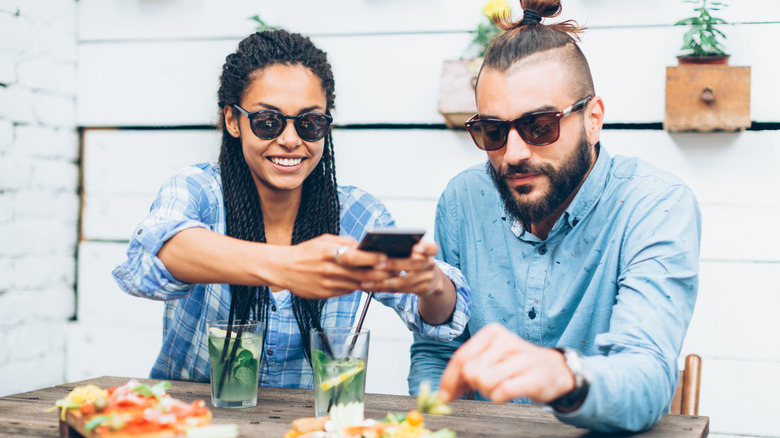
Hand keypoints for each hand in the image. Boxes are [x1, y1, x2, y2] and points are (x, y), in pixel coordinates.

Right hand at [267, 234, 390, 298]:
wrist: (282, 268)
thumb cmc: (305, 252)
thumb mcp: (323, 240)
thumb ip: (344, 242)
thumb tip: (363, 244)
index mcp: (330, 253)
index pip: (358, 257)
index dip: (375, 259)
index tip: (387, 257)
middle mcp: (330, 270)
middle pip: (362, 274)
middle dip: (381, 273)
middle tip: (395, 270)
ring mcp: (328, 284)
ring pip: (357, 285)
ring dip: (373, 282)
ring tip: (386, 278)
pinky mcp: (325, 294)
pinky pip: (347, 291)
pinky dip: (358, 287)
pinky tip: (367, 284)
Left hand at [359, 241, 443, 295]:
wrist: (433, 280)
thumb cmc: (417, 260)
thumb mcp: (417, 251)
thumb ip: (407, 247)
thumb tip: (383, 244)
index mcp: (429, 252)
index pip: (432, 248)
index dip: (425, 248)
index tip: (417, 248)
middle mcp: (430, 264)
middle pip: (414, 264)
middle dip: (394, 265)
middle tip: (377, 265)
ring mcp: (427, 279)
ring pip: (405, 281)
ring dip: (385, 281)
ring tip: (369, 279)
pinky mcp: (421, 290)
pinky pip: (400, 290)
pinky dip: (385, 288)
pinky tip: (373, 286)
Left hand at [438, 323, 574, 403]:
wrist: (553, 368)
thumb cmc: (516, 363)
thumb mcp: (491, 356)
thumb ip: (466, 369)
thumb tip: (443, 392)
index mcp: (492, 333)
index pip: (461, 358)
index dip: (449, 380)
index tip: (444, 396)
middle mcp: (505, 341)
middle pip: (470, 372)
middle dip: (473, 385)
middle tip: (486, 384)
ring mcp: (520, 359)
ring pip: (483, 382)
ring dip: (487, 391)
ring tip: (499, 385)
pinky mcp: (532, 377)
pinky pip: (501, 393)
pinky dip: (499, 397)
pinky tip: (508, 391)